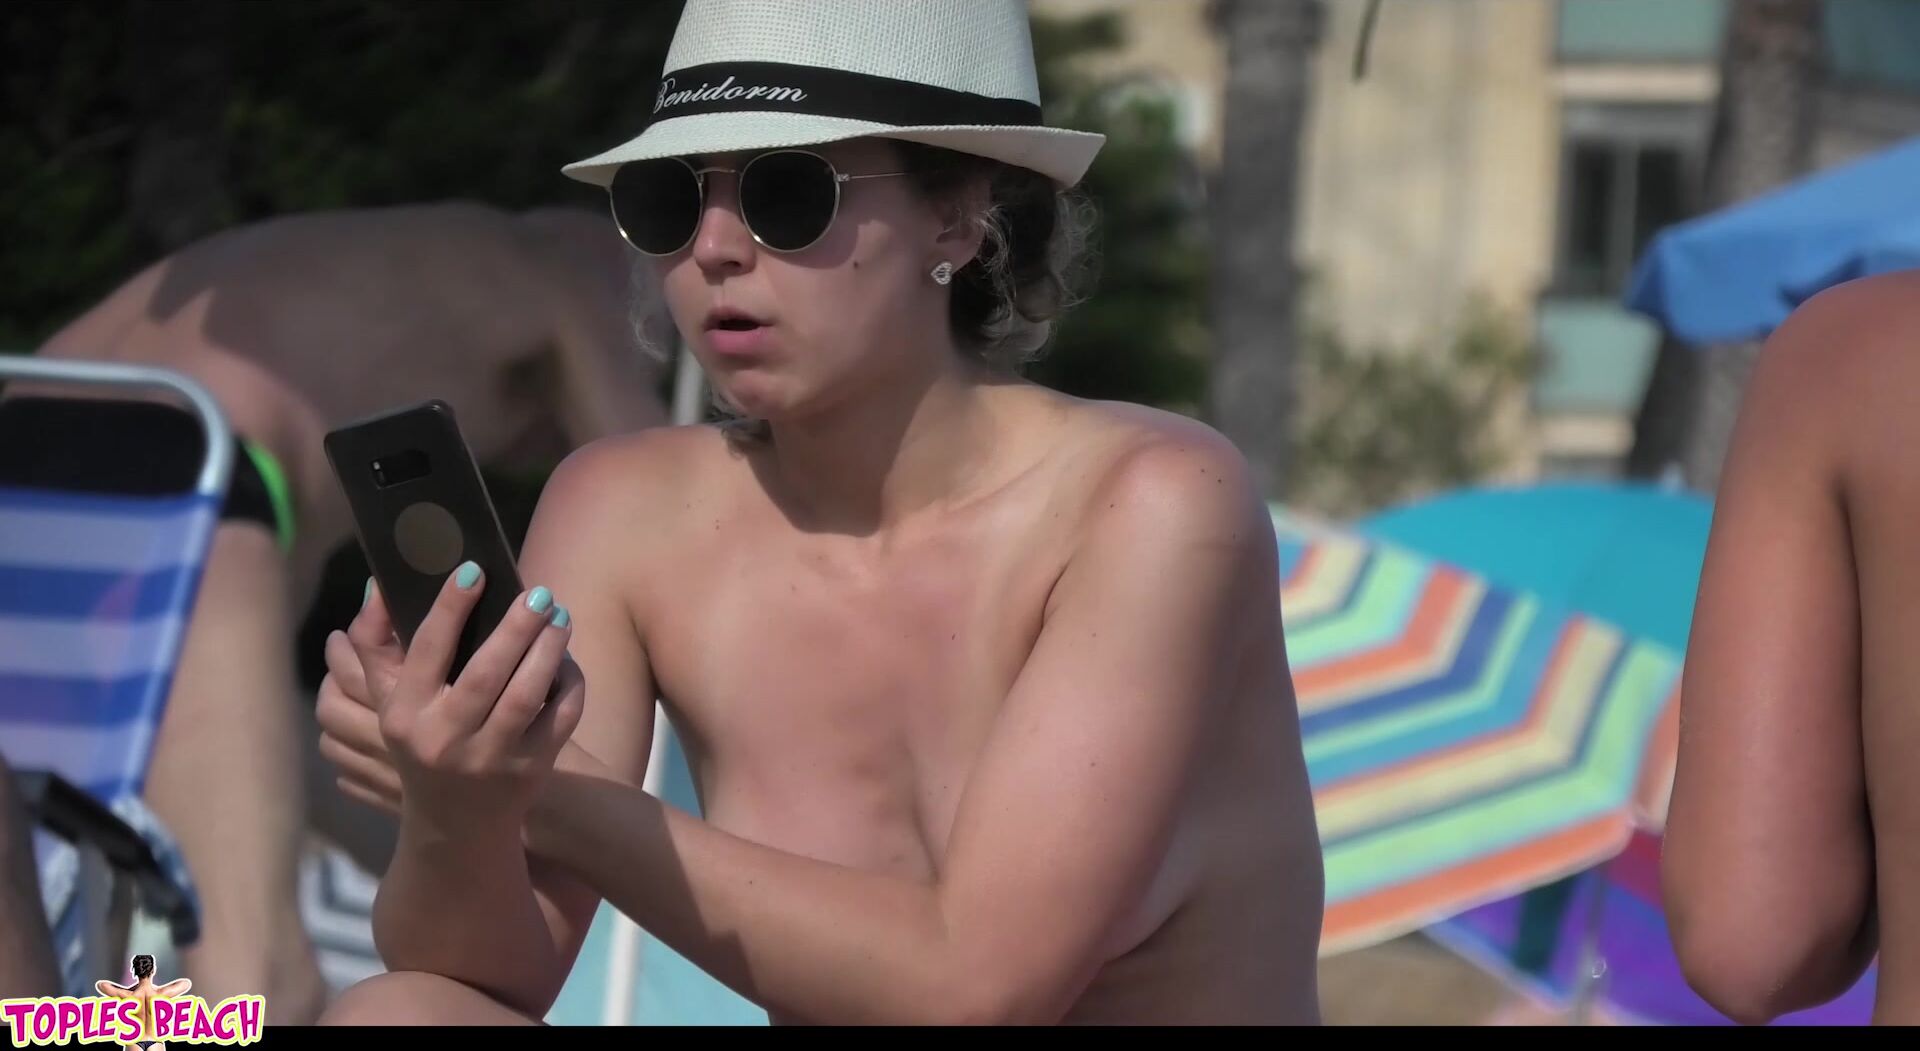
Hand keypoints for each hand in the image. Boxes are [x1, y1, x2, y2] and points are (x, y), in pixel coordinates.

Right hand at [317, 564, 584, 839]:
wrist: (455, 826)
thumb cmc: (423, 746)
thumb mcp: (393, 705)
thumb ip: (379, 647)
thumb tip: (380, 585)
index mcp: (406, 715)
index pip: (427, 651)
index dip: (449, 607)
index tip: (474, 570)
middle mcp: (445, 739)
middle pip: (485, 672)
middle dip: (515, 627)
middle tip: (538, 592)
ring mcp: (490, 758)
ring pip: (526, 695)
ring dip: (548, 650)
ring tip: (560, 615)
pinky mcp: (530, 770)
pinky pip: (559, 718)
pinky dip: (569, 685)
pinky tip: (568, 658)